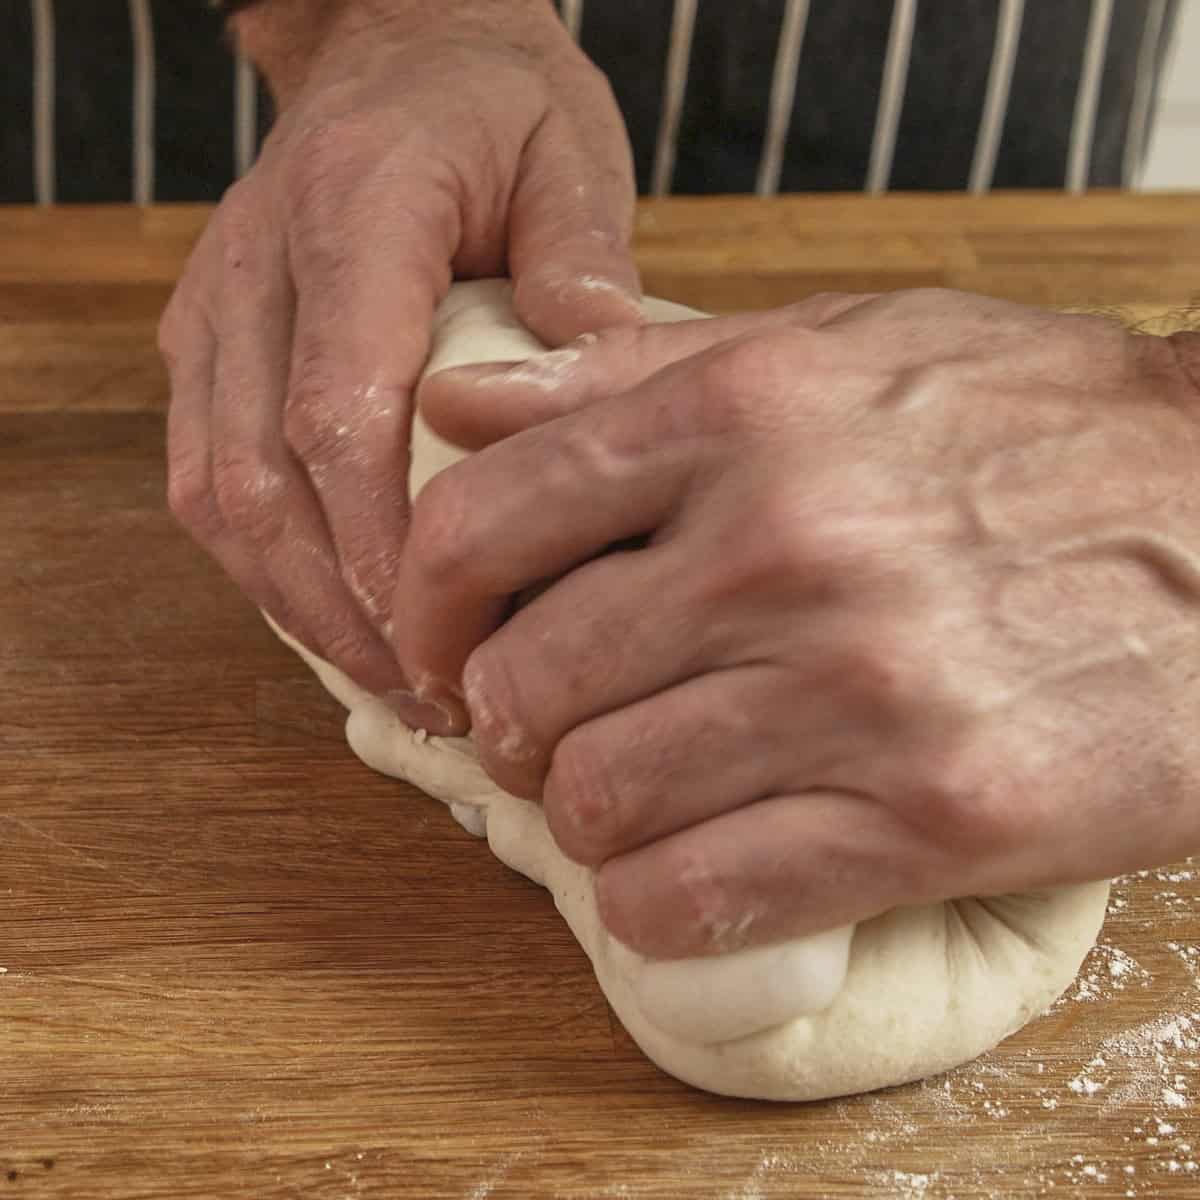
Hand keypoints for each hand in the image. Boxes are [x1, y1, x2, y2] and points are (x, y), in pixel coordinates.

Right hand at [159, 0, 638, 707]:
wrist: (395, 45)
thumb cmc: (492, 101)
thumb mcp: (569, 155)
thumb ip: (581, 270)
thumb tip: (600, 412)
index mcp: (350, 216)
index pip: (335, 415)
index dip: (382, 551)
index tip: (446, 642)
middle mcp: (254, 270)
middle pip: (260, 482)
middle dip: (340, 611)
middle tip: (429, 697)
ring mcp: (215, 312)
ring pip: (218, 496)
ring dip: (297, 606)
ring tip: (391, 683)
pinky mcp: (209, 347)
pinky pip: (211, 479)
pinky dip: (270, 565)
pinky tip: (341, 619)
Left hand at [401, 289, 1199, 957]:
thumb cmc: (1028, 426)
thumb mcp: (838, 345)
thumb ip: (632, 374)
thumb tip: (460, 401)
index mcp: (743, 416)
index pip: (483, 525)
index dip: (422, 604)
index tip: (440, 643)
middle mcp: (786, 547)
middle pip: (522, 686)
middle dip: (507, 725)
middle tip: (546, 729)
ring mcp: (860, 690)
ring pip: (598, 804)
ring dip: (587, 817)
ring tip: (631, 792)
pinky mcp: (934, 817)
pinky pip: (697, 900)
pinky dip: (658, 904)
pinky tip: (689, 867)